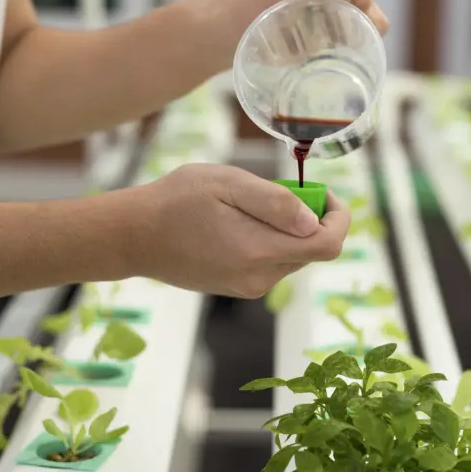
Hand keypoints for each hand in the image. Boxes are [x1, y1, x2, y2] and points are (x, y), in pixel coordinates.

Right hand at [118, 163, 349, 297]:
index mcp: (260, 253)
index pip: (328, 245)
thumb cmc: (176, 201)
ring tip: (249, 204)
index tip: (323, 192)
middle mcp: (259, 279)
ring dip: (287, 228)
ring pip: (292, 255)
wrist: (133, 236)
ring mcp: (248, 286)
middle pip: (312, 250)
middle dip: (309, 218)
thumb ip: (275, 202)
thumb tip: (314, 222)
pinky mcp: (237, 286)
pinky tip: (237, 221)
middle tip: (278, 190)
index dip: (337, 217)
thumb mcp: (227, 184)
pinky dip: (269, 239)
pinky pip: (271, 262)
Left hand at [220, 0, 389, 47]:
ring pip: (367, 2)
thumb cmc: (248, 6)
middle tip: (322, 32)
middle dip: (350, 11)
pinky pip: (363, 14)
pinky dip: (351, 31)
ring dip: (352, 24)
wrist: (233, 27)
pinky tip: (331, 40)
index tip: (329, 20)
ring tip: (324, 38)